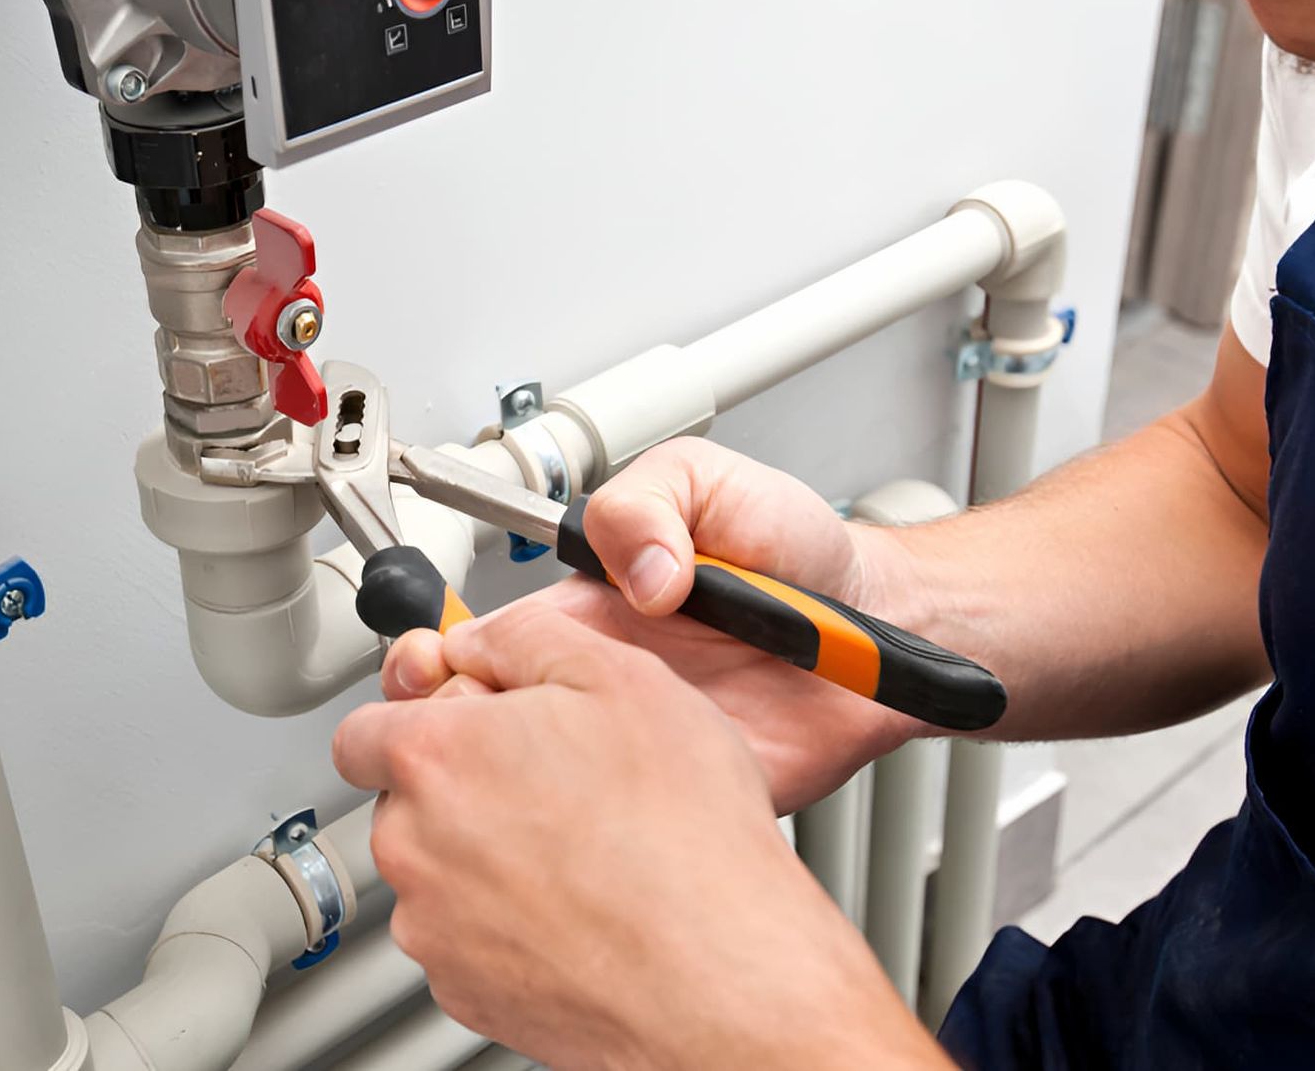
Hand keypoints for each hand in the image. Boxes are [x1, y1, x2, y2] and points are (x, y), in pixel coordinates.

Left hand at [335, 606, 944, 1069]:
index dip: (427, 717)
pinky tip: (582, 906)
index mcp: (435, 756)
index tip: (474, 723)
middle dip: (463, 785)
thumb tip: (482, 640)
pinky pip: (468, 940)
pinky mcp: (466, 992)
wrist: (722, 975)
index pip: (365, 728)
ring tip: (581, 849)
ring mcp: (435, 929)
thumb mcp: (620, 676)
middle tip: (553, 781)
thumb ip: (525, 638)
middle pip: (405, 801)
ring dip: (488, 856)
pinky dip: (510, 923)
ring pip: (438, 873)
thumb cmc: (683, 837)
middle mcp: (414, 845)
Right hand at [385, 438, 929, 811]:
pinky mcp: (688, 795)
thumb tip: (632, 571)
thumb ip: (650, 502)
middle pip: (491, 727)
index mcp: (588, 613)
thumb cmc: (802, 553)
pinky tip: (596, 812)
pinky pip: (627, 827)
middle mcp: (601, 685)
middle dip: (450, 733)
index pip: (481, 643)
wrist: (884, 625)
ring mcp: (639, 745)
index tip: (430, 665)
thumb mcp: (712, 483)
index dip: (440, 659)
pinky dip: (600, 832)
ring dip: (515, 784)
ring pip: (543, 788)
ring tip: (526, 763)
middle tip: (458, 725)